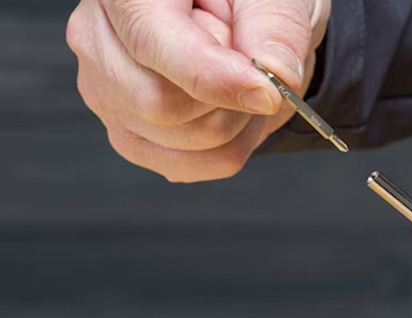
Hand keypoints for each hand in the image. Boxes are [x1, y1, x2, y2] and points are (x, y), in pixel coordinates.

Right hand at [66, 0, 329, 181]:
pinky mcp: (126, 133)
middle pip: (159, 105)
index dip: (215, 78)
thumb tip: (275, 76)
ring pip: (175, 141)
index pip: (153, 44)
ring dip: (233, 125)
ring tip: (243, 85)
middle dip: (229, 102)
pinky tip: (232, 112)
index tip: (267, 94)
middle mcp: (97, 38)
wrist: (240, 17)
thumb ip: (274, 28)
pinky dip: (226, 149)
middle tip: (257, 73)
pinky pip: (183, 166)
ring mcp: (105, 92)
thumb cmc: (248, 0)